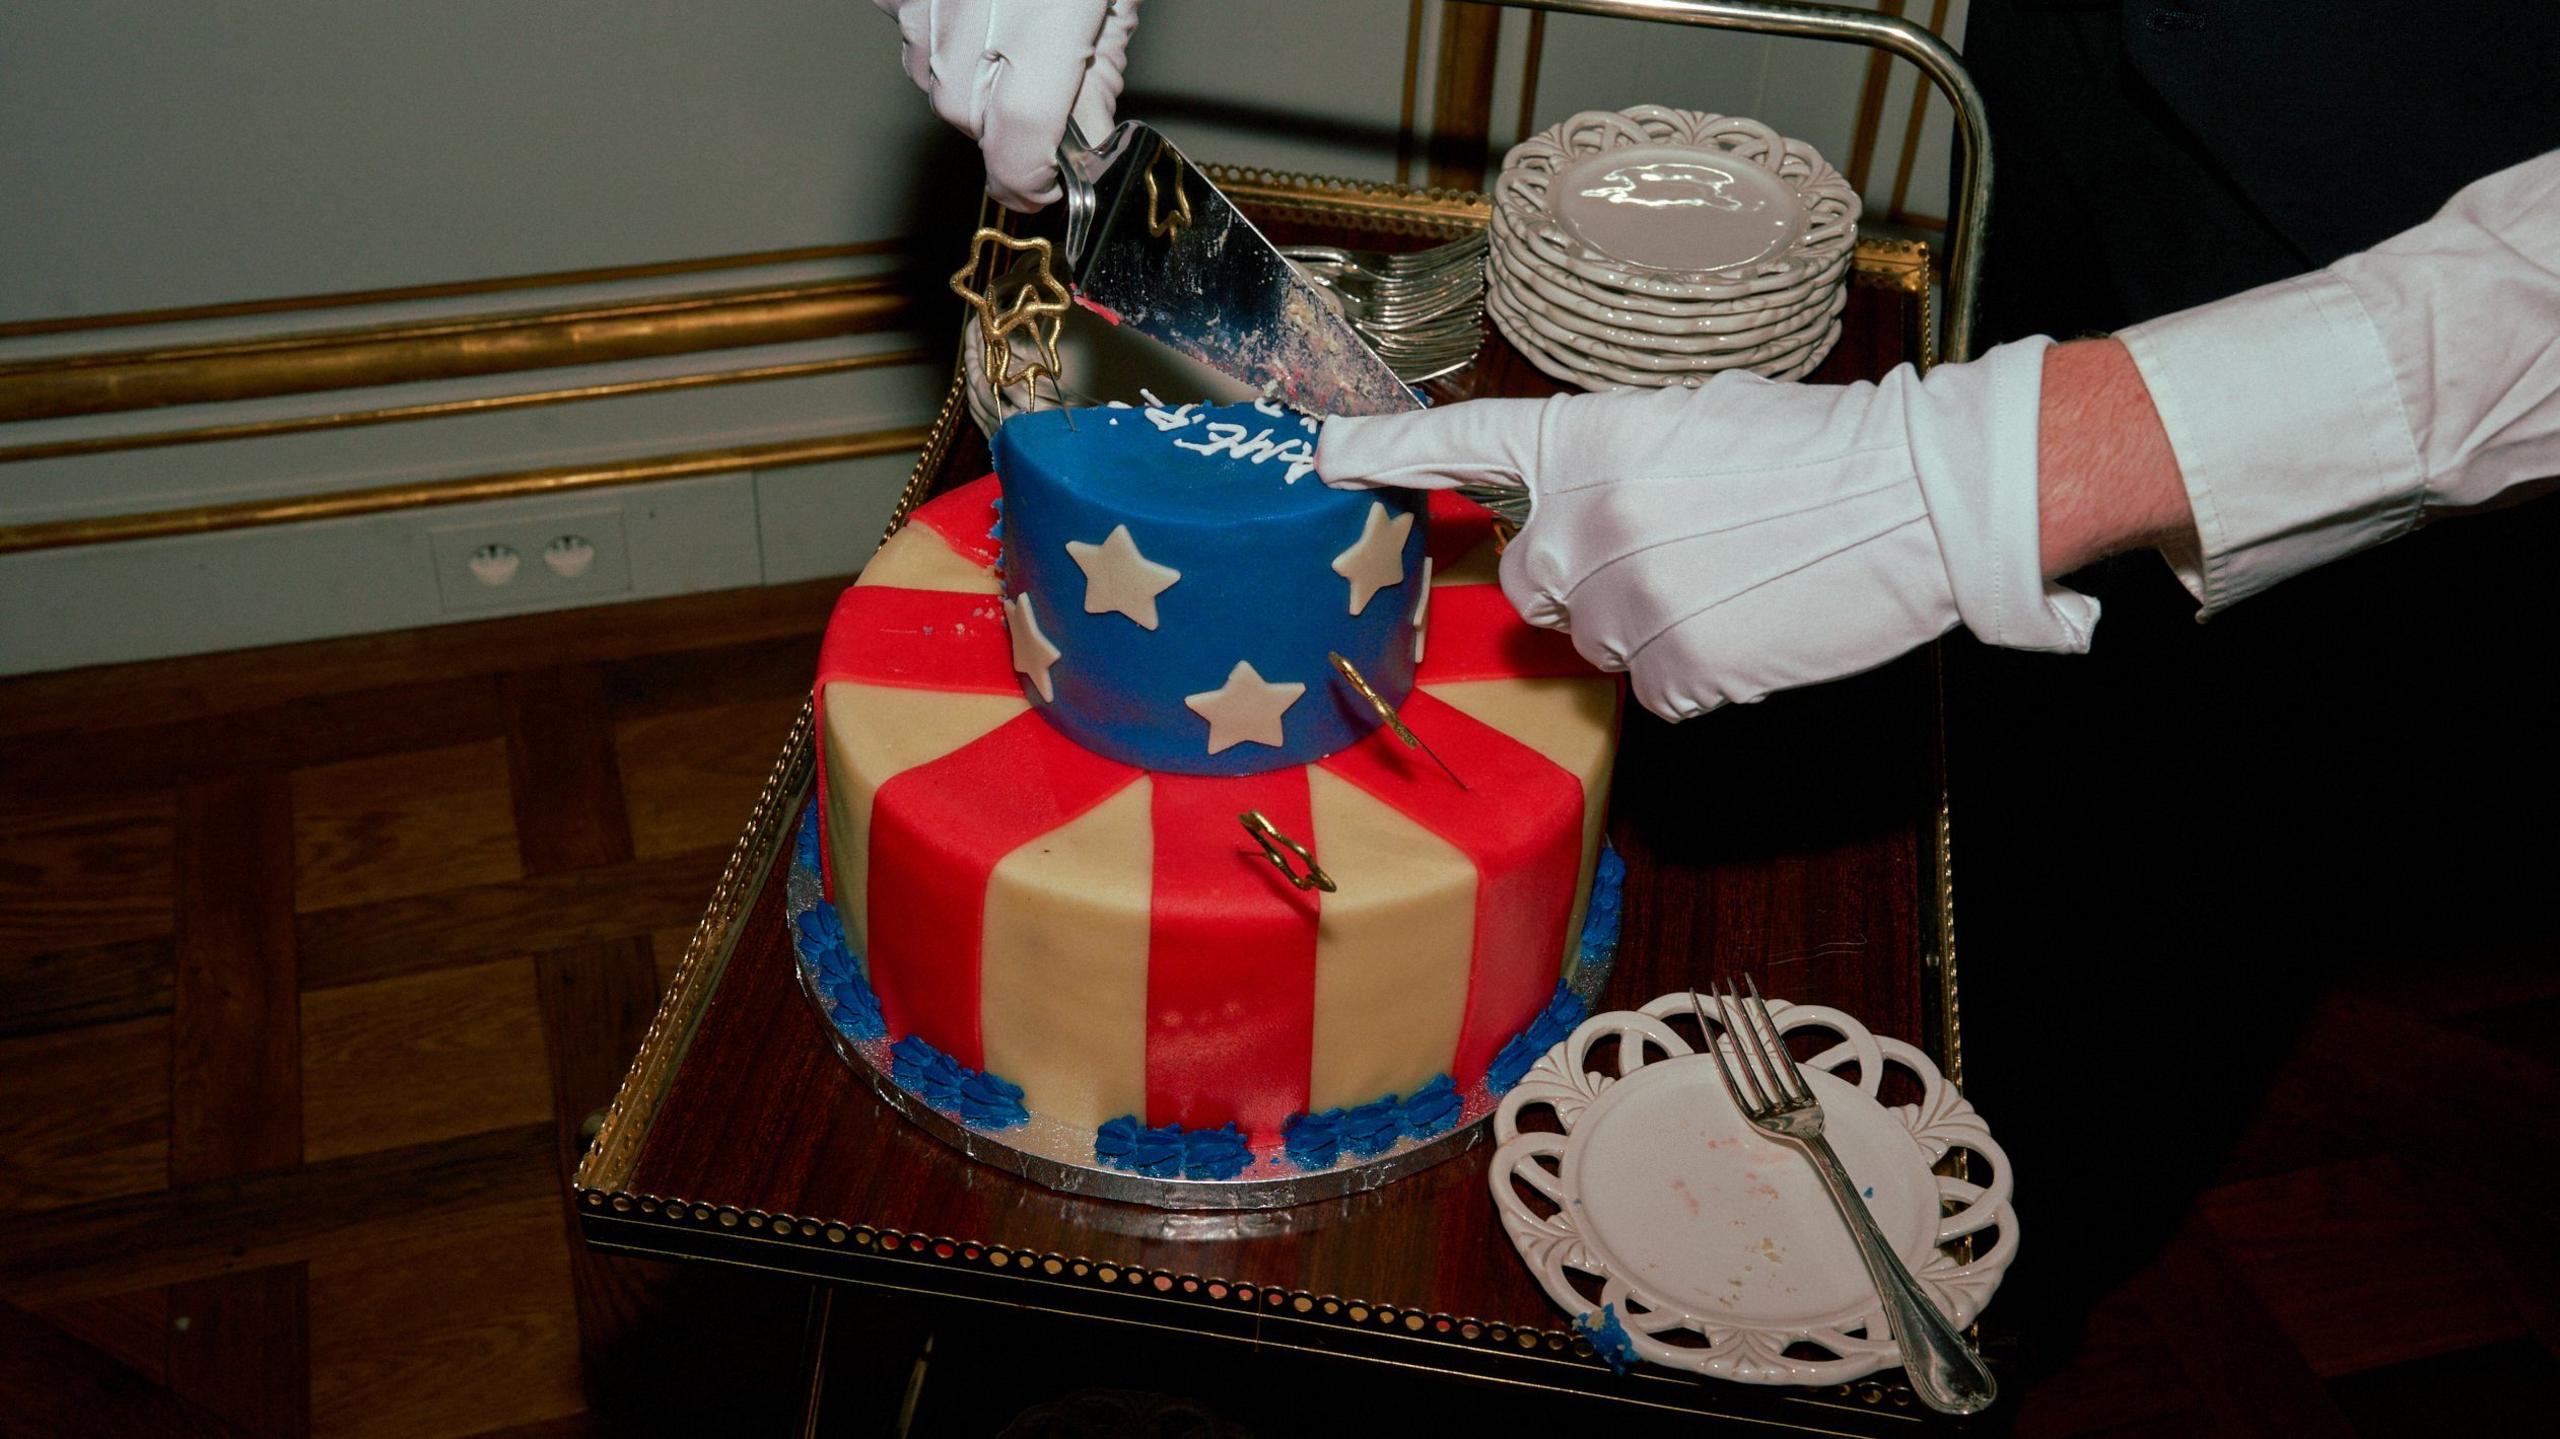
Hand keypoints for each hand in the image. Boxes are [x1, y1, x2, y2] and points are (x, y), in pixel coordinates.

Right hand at [875, 0, 1142, 210]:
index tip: (1047, 186)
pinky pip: (912, 41)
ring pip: (936, 85)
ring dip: (971, 80)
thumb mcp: (1113, 0)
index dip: (1031, 181)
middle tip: (1043, 84)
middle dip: (1007, 124)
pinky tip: (978, 10)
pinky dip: (941, 40)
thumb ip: (1099, 78)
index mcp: (1041, 27)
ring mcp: (922, 3)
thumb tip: (1087, 146)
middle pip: (972, 121)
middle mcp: (969, 20)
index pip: (1018, 147)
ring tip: (1011, 30)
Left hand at [1316, 338, 2101, 720]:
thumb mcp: (1692, 422)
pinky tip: (1749, 627)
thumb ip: (1611, 466)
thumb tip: (1580, 513)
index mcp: (1589, 438)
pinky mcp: (1677, 666)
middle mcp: (1588, 517)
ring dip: (1647, 627)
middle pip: (1533, 579)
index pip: (1461, 444)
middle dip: (1586, 579)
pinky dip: (1694, 674)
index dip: (1384, 451)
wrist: (1917, 497)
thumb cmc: (1819, 450)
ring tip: (1731, 585)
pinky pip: (1652, 690)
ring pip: (1593, 642)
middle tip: (1672, 557)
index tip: (1322, 457)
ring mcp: (1627, 598)